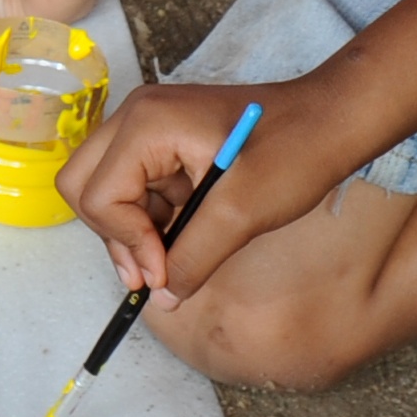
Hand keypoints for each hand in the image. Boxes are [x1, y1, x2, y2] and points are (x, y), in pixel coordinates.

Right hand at [64, 77, 278, 295]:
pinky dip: (152, 218)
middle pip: (83, 187)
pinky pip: (135, 187)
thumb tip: (161, 297)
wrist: (332, 121)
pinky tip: (192, 228)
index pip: (99, 197)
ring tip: (181, 249)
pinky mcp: (164, 142)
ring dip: (135, 230)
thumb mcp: (240, 215)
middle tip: (156, 270)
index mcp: (146, 124)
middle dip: (115, 236)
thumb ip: (192, 259)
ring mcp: (148, 127)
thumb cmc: (293, 153)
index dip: (128, 243)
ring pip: (107, 191)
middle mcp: (135, 118)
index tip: (165, 273)